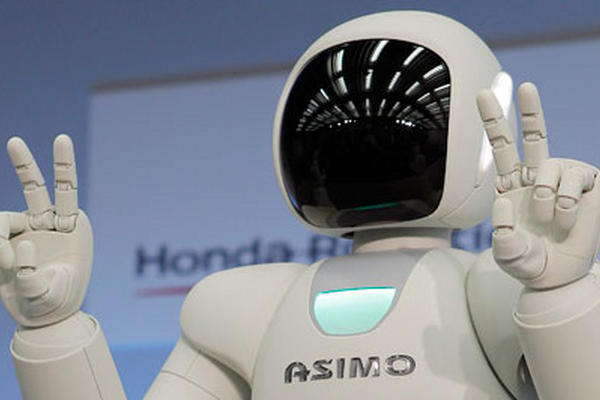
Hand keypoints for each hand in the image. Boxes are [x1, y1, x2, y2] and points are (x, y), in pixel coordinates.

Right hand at [0, 135, 91, 326]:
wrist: (43, 320)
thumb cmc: (56, 304)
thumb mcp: (49, 293)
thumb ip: (31, 274)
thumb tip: (19, 244)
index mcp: (73, 228)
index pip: (67, 191)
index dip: (63, 164)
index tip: (61, 138)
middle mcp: (50, 225)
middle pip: (37, 188)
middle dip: (25, 163)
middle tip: (14, 141)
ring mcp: (26, 233)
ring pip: (4, 218)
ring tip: (10, 267)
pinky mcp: (7, 244)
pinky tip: (9, 267)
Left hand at [477, 83, 599, 288]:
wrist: (559, 279)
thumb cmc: (529, 264)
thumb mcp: (507, 255)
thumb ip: (501, 235)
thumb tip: (507, 200)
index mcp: (509, 186)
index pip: (500, 148)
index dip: (493, 121)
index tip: (482, 93)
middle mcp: (535, 178)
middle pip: (531, 136)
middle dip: (528, 110)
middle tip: (524, 84)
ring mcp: (562, 181)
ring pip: (549, 165)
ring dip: (545, 196)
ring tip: (549, 222)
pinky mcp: (586, 187)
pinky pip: (573, 181)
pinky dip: (566, 206)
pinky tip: (566, 223)